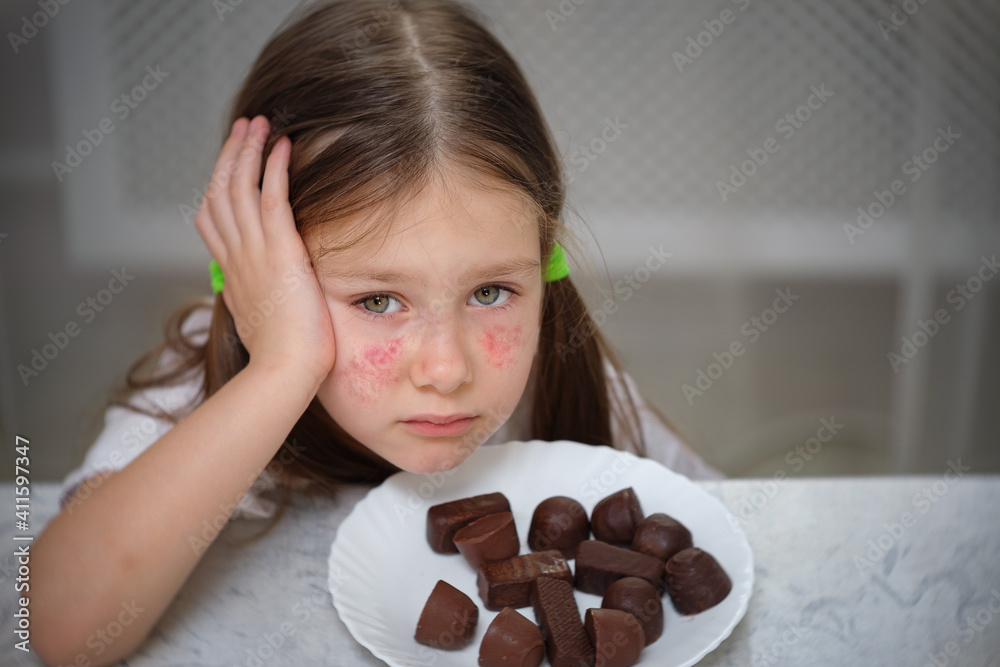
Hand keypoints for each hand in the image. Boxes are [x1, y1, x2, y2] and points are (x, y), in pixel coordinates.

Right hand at [194, 116, 335, 387]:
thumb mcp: (262, 322)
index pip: (212, 219)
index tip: (229, 165)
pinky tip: (282, 145)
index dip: (219, 185)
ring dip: (248, 150)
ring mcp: (254, 253)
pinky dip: (274, 168)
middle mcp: (236, 257)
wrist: (283, 373)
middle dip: (229, 156)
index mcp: (232, 273)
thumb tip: (258, 296)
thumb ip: (258, 300)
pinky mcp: (280, 252)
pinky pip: (272, 198)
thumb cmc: (282, 359)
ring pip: (240, 187)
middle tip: (242, 127)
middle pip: (220, 192)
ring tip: (259, 123)